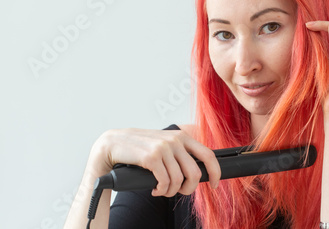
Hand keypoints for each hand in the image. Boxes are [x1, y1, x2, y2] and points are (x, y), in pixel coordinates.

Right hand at [89, 128, 220, 196]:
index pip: (209, 155)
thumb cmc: (140, 149)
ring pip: (179, 181)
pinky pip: (165, 182)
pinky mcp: (151, 157)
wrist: (113, 144)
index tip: (215, 185)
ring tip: (161, 189)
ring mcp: (163, 147)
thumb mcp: (164, 145)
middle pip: (195, 173)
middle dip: (189, 189)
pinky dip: (160, 191)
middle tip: (178, 192)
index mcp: (182, 136)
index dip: (215, 172)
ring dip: (170, 192)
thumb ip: (181, 153)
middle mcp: (175, 140)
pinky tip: (154, 189)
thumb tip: (200, 172)